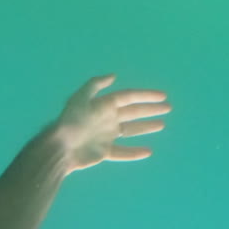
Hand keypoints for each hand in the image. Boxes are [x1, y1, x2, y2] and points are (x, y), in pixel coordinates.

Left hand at [45, 73, 170, 173]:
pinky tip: (148, 152)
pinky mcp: (104, 151)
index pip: (129, 97)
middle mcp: (108, 118)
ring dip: (146, 127)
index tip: (163, 96)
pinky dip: (135, 153)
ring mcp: (107, 135)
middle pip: (133, 112)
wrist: (60, 147)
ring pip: (131, 130)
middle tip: (168, 108)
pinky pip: (123, 152)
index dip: (146, 96)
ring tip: (162, 125)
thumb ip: (96, 85)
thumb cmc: (71, 121)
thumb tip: (113, 76)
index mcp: (104, 104)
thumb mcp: (80, 97)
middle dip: (150, 110)